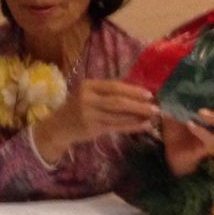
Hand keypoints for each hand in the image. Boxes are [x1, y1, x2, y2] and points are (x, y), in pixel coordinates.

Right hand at [33, 78, 157, 162]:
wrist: (57, 126)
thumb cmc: (77, 108)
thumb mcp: (88, 95)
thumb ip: (108, 92)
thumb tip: (138, 92)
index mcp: (87, 86)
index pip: (114, 86)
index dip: (133, 90)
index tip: (149, 94)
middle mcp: (87, 99)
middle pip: (117, 101)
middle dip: (139, 104)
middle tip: (156, 107)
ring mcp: (89, 115)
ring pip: (119, 115)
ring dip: (138, 116)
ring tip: (153, 117)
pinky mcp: (92, 129)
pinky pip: (117, 127)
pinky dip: (132, 126)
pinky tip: (144, 126)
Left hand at [163, 90, 213, 176]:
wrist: (169, 153)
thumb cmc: (175, 132)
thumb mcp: (172, 113)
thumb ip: (173, 102)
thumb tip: (168, 87)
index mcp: (213, 115)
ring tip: (201, 112)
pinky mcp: (207, 149)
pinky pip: (211, 140)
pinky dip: (201, 131)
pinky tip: (191, 124)